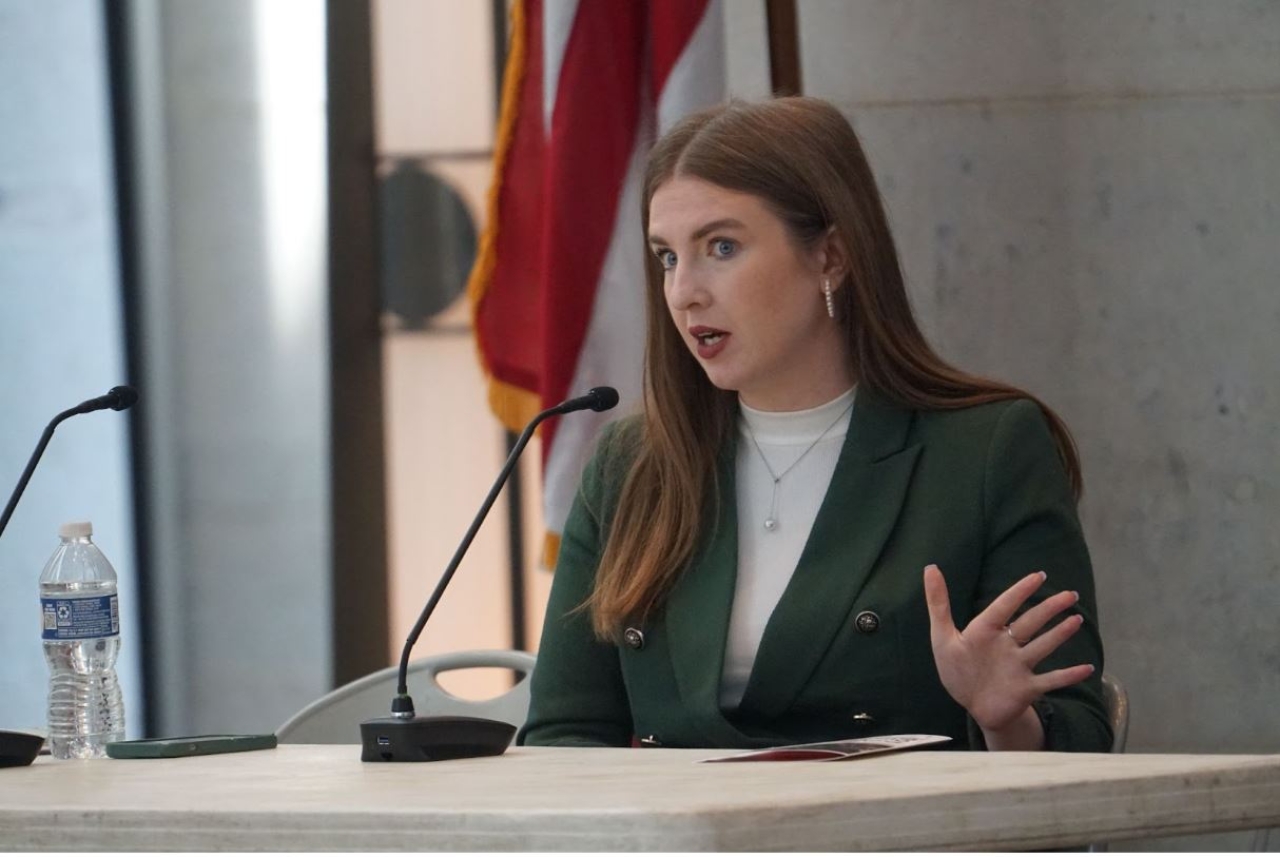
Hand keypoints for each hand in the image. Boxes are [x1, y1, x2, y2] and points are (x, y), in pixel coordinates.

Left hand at [923, 564, 1094, 736]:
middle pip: (1030, 623)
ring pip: (1043, 646)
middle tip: (1070, 594)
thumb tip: (931, 567)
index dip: (1020, 591)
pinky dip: (1068, 675)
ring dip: (1060, 634)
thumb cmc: (958, 669)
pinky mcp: (1027, 688)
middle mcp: (1007, 645)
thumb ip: (938, 603)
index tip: (1039, 575)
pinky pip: (1051, 681)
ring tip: (1077, 619)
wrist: (973, 705)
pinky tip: (1088, 668)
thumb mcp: (942, 636)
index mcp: (986, 631)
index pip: (1005, 606)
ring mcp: (1019, 666)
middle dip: (1049, 608)